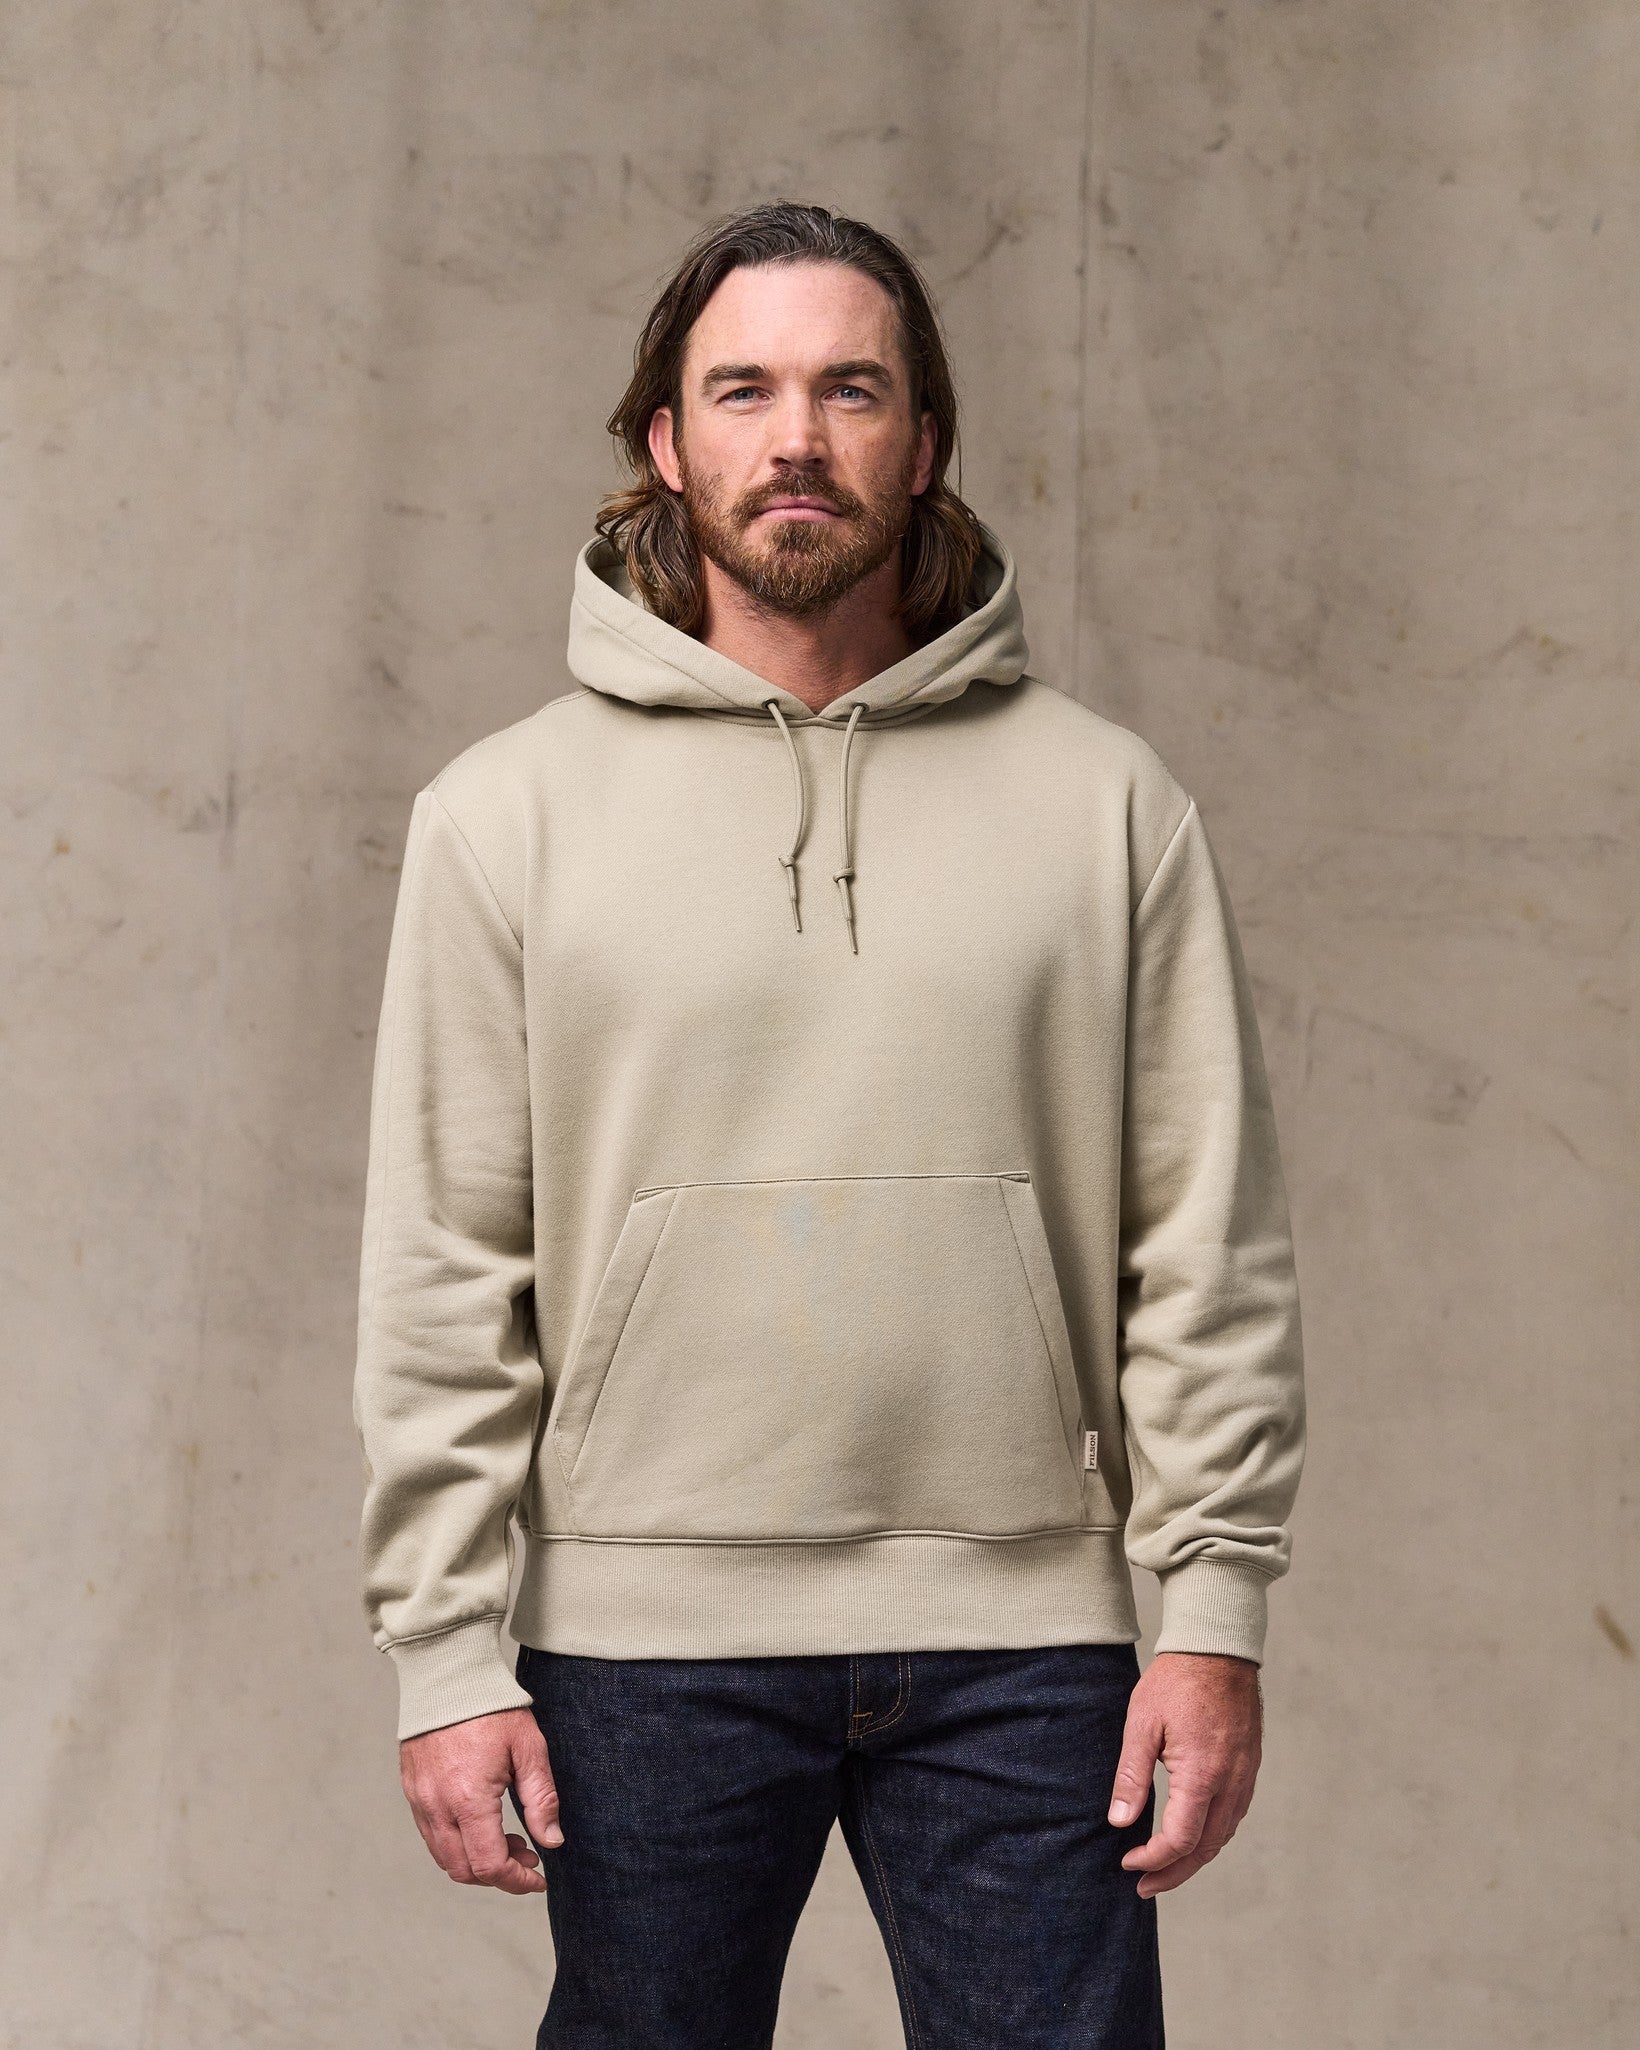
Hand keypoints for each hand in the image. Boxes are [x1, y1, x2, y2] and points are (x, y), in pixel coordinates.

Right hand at [399, 1705, 563, 1893]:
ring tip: (507, 1839)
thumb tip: (551, 1841)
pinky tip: (480, 1822)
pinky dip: (456, 1843)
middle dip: (498, 1874)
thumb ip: (541, 1799)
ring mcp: (420, 1800)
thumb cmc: (491, 1707)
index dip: (517, 1881)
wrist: (448, 1674)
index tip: (538, 1877)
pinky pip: (431, 1835)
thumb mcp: (529, 1748)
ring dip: (476, 1861)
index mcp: (469, 1800)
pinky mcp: (411, 1791)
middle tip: (527, 1854)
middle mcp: (437, 1807)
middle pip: (464, 1871)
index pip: (490, 1866)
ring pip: (444, 1857)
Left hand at [1107, 1650, 1262, 1897]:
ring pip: (1223, 1836)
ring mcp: (1244, 1777)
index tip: (1127, 1862)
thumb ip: (1131, 1775)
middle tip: (1144, 1886)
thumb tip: (1120, 1821)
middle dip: (1173, 1873)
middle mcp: (1230, 1783)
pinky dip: (1211, 1837)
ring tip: (1164, 1869)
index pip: (1180, 1839)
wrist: (1218, 1649)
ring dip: (1193, 1859)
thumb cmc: (1176, 1682)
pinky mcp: (1249, 1768)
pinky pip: (1233, 1817)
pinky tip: (1192, 1837)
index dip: (1153, 1859)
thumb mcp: (1142, 1724)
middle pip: (1205, 1849)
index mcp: (1203, 1775)